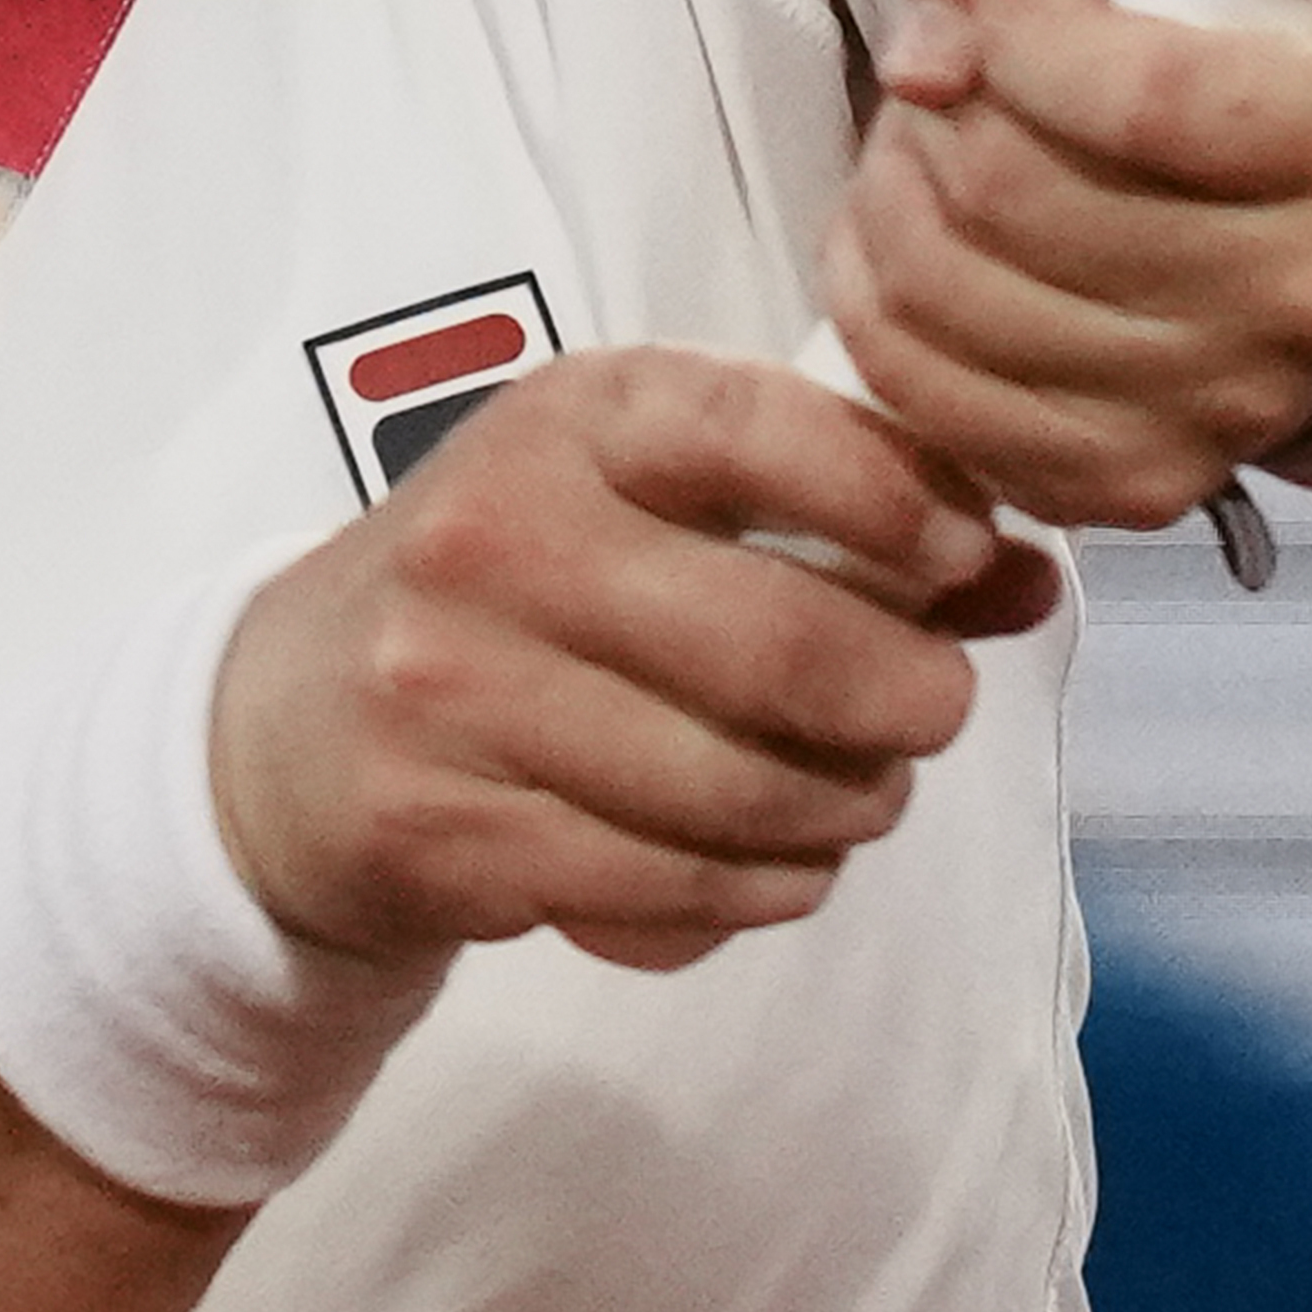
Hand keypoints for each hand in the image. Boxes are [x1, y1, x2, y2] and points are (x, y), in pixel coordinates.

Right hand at [208, 346, 1057, 975]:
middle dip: (906, 697)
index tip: (968, 557)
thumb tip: (1025, 573)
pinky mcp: (447, 832)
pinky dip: (761, 889)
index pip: (759, 430)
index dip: (898, 501)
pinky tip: (773, 864)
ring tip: (857, 795)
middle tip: (934, 711)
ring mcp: (458, 694)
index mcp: (569, 421)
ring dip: (843, 810)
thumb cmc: (514, 587)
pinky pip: (669, 888)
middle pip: (777, 645)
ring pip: (736, 790)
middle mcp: (501, 541)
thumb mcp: (643, 499)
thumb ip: (838, 516)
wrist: (285, 726)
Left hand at [815, 0, 1311, 529]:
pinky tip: (896, 248)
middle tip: (943, 79)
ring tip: (920, 151)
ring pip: (956, 295)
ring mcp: (1231, 406)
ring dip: (888, 199)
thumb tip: (933, 52)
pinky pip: (935, 404)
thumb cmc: (1230, 48)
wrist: (1303, 222)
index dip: (1016, 23)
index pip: (1143, 93)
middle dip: (935, 114)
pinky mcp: (1139, 484)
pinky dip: (875, 312)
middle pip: (1021, 194)